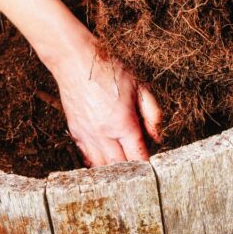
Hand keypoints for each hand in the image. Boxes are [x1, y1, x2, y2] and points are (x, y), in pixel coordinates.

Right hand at [51, 37, 162, 166]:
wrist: (76, 62)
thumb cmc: (110, 71)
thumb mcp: (141, 88)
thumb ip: (152, 114)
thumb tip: (157, 137)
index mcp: (123, 123)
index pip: (138, 156)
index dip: (147, 165)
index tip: (154, 169)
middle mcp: (103, 133)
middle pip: (120, 166)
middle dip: (132, 171)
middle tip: (142, 171)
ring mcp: (86, 134)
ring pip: (101, 166)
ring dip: (114, 170)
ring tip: (125, 170)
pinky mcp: (75, 132)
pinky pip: (87, 157)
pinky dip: (97, 163)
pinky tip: (106, 161)